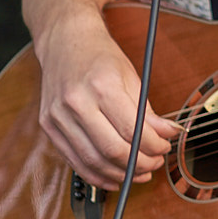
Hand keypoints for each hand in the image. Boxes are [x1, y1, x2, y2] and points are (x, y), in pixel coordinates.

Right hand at [34, 11, 177, 189]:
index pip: (132, 130)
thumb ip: (149, 112)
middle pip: (111, 150)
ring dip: (120, 173)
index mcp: (101, 86)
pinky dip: (97, 174)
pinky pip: (73, 160)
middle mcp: (75, 102)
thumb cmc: (100, 57)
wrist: (65, 42)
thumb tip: (170, 134)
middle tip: (156, 163)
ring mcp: (57, 116)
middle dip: (140, 163)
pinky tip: (115, 176)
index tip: (165, 147)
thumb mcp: (133, 77)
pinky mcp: (47, 126)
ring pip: (92, 160)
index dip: (153, 146)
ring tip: (140, 171)